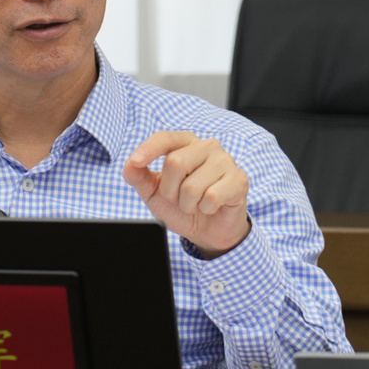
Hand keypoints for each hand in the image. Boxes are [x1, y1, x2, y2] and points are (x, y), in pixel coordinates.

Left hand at [122, 131, 249, 258]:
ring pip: (193, 184)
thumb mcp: (154, 192)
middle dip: (171, 190)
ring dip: (188, 203)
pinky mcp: (239, 180)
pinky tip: (211, 207)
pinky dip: (205, 208)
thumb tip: (129, 165)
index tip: (135, 161)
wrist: (207, 230)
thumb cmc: (182, 205)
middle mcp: (207, 147)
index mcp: (185, 144)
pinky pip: (212, 196)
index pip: (165, 138)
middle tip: (179, 199)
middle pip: (175, 163)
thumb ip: (139, 177)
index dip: (149, 149)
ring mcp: (225, 161)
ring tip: (195, 204)